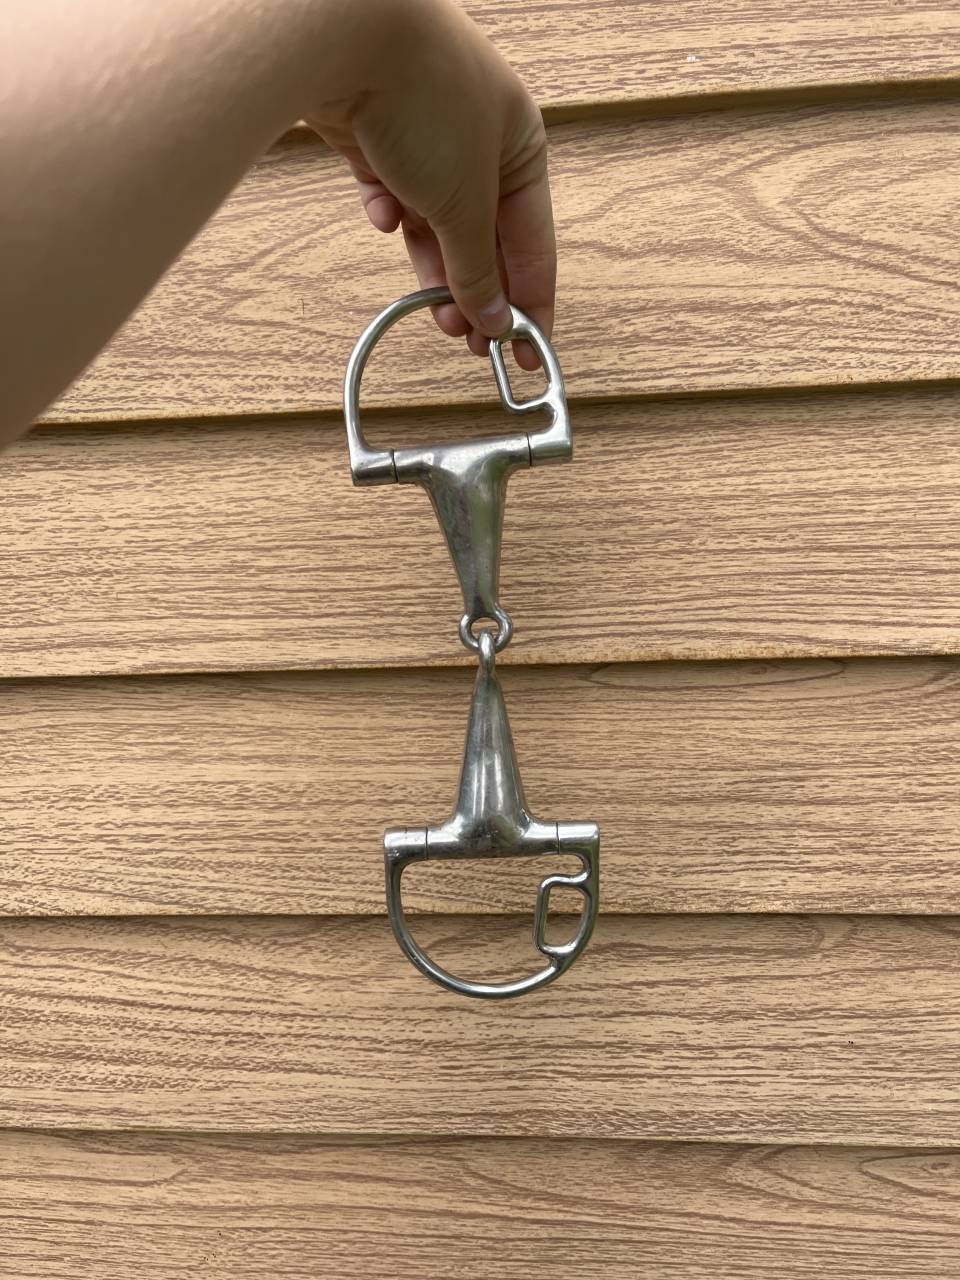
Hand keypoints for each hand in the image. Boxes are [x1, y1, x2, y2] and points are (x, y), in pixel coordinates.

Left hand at [303, 0, 554, 368]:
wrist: (348, 36)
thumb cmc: (426, 96)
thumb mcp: (464, 203)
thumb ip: (477, 268)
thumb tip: (494, 318)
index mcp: (522, 148)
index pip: (535, 245)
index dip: (531, 304)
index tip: (527, 354)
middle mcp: (480, 142)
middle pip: (484, 238)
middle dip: (475, 291)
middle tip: (471, 344)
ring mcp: (427, 138)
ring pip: (435, 222)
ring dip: (433, 267)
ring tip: (432, 310)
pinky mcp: (377, 137)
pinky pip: (391, 193)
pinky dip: (389, 211)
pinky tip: (383, 216)